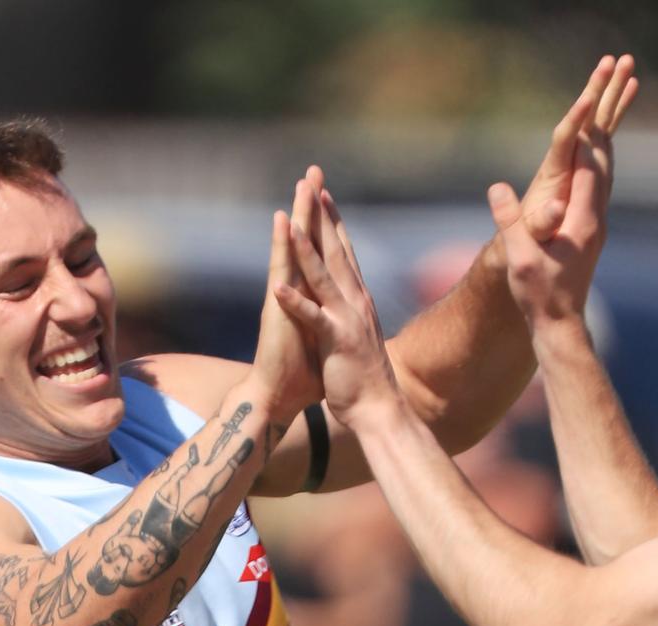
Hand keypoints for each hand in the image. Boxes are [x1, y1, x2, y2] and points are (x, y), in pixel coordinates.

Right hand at [248, 168, 327, 420]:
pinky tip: (281, 220)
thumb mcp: (330, 343)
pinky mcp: (276, 306)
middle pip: (307, 240)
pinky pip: (280, 270)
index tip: (334, 198)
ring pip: (292, 247)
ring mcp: (286, 295)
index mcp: (316, 298)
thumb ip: (334, 325)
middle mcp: (299, 290)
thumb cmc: (304, 377)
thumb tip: (350, 322)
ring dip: (297, 214)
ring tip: (301, 182)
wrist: (279, 398)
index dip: (330, 226)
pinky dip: (281, 245)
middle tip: (314, 171)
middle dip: (312, 206)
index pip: (325, 254)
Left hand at [273, 183, 402, 431]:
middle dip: (321, 217)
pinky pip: (312, 317)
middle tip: (311, 185)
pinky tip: (277, 285)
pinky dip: (295, 301)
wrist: (380, 409)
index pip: (344, 252)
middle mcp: (355, 302)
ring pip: (323, 277)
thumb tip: (352, 299)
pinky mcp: (336, 341)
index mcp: (358, 300)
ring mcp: (346, 320)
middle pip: (335, 252)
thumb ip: (353, 313)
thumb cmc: (367, 377)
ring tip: (291, 223)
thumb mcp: (359, 336)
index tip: (322, 195)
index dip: (332, 222)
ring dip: (306, 249)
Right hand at [493, 55, 637, 325]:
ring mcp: (597, 226)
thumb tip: (497, 189)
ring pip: (607, 174)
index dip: (587, 131)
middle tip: (616, 87)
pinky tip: (594, 160)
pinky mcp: (592, 233)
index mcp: (582, 220)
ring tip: (610, 114)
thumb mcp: (520, 258)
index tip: (588, 98)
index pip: (588, 165)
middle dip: (607, 124)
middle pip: (606, 162)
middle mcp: (596, 219)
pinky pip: (600, 187)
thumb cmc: (538, 294)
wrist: (560, 325)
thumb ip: (510, 222)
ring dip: (606, 141)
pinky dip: (599, 163)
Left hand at [510, 54, 637, 247]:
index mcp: (553, 172)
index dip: (575, 119)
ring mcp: (574, 159)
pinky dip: (616, 112)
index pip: (565, 138)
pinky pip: (603, 132)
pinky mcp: (583, 164)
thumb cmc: (526, 240)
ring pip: (596, 120)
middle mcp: (564, 158)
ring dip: (611, 92)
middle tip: (613, 60)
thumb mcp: (533, 234)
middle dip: (598, 90)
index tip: (587, 98)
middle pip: (583, 118)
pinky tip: (629, 90)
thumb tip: (556, 209)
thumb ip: (542, 221)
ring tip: (627, 62)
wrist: (521, 240)